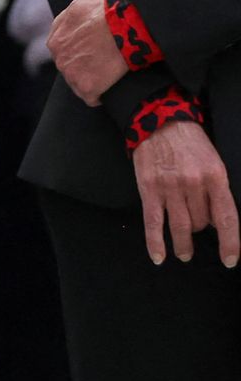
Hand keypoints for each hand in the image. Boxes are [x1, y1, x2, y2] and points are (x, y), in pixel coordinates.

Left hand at [48, 0, 125, 106]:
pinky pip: (92, 99)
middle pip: (70, 69)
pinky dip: (100, 97)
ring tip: (109, 78)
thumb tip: (70, 25)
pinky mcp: (87, 88)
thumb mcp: (78, 6)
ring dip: (92, 83)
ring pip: (78, 85)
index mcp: (55, 40)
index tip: (92, 55)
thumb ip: (68, 20)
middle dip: (84, 69)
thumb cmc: (105, 11)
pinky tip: (110, 90)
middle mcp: (59, 58)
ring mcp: (72, 74)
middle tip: (103, 66)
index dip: (79, 54)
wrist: (122, 24)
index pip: (63, 53)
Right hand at [133, 119, 239, 265]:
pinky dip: (155, 242)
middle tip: (197, 230)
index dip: (230, 243)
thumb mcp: (212, 161)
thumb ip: (215, 190)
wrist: (157, 120)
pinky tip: (159, 257)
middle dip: (201, 229)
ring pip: (181, 226)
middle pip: (201, 222)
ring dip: (183, 244)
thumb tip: (215, 221)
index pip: (226, 218)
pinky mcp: (149, 187)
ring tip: (184, 254)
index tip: (230, 260)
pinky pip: (153, 221)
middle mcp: (193, 184)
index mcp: (215, 176)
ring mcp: (169, 186)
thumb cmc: (189, 142)